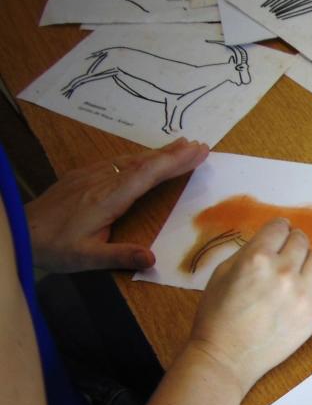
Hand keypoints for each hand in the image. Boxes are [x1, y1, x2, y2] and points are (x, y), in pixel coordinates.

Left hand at [25, 138, 208, 272]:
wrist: (19, 230)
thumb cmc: (54, 247)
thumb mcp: (86, 258)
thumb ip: (120, 256)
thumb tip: (153, 258)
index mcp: (108, 199)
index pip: (147, 175)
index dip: (174, 163)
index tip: (198, 153)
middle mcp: (102, 181)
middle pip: (143, 161)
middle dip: (173, 153)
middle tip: (200, 146)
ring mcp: (91, 175)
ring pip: (131, 159)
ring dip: (158, 153)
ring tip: (181, 146)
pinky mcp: (82, 176)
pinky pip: (118, 161)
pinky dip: (139, 157)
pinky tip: (145, 158)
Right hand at [186, 219, 311, 394]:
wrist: (226, 357)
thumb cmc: (217, 316)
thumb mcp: (221, 274)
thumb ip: (248, 252)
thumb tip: (271, 241)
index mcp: (257, 258)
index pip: (280, 226)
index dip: (277, 230)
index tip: (276, 237)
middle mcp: (283, 271)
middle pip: (302, 240)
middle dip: (292, 244)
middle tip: (285, 256)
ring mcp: (303, 293)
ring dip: (309, 261)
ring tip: (298, 273)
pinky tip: (309, 289)